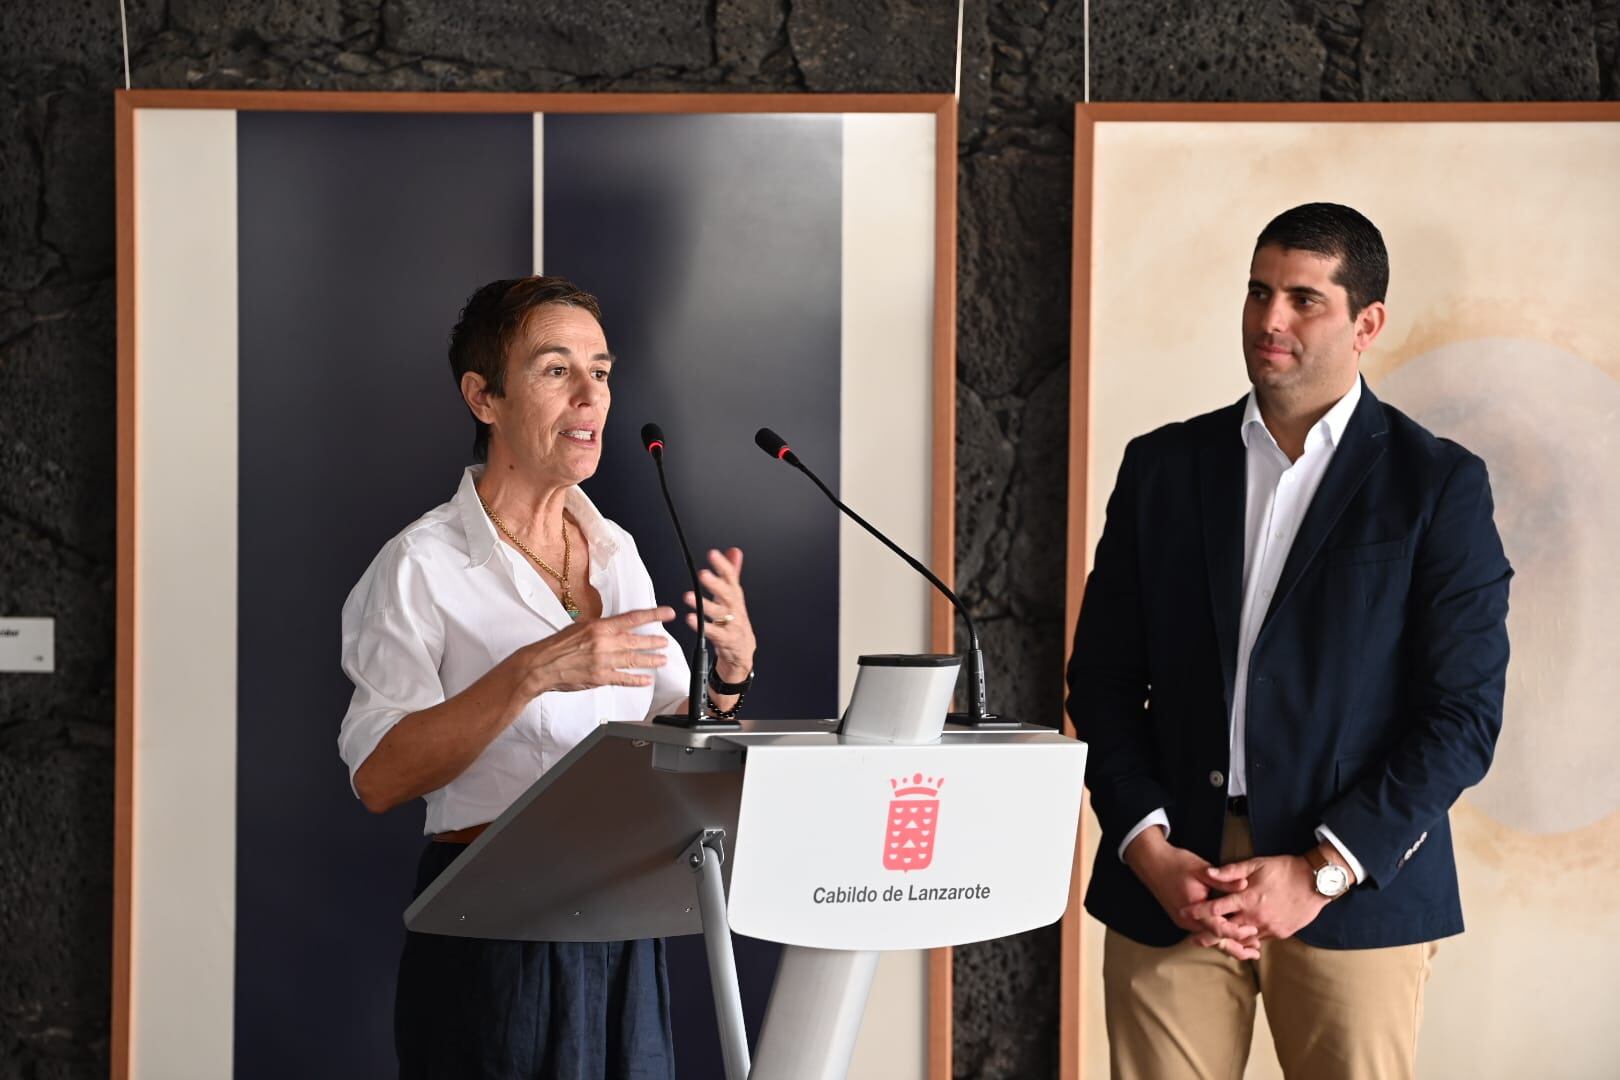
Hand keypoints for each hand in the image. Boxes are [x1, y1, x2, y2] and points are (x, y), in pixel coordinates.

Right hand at [504, 606, 673, 696]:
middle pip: (636, 640)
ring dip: (651, 660)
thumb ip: (601, 628)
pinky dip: (637, 679)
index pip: (632, 618)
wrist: (541, 665)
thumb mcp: (579, 627)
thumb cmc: (557, 646)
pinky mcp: (600, 677)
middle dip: (654, 641)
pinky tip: (647, 680)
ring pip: (634, 659)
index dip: (653, 616)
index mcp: (599, 627)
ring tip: (662, 660)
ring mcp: (603, 661)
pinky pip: (623, 678)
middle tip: (665, 642)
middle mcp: (603, 642)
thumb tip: (618, 627)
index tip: (667, 614)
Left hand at [683, 547, 756, 681]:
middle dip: (716, 584)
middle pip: (728, 594)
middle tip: (703, 574)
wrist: (741, 652)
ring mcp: (732, 624)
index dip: (722, 565)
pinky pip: (714, 633)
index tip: (712, 554)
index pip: (731, 577)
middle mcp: (735, 608)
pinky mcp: (726, 640)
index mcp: (735, 596)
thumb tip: (734, 551)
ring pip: (720, 613)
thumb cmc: (734, 620)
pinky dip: (701, 626)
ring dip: (705, 605)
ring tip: (689, 597)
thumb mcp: (734, 596)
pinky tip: (690, 618)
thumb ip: (732, 573)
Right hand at [1124, 827, 1259, 960]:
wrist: (1151, 862)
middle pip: (1215, 941)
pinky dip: (1219, 935)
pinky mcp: (1184, 919)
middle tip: (1256, 952)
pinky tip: (1231, 934)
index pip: (1219, 929)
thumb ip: (1224, 880)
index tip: (1254, 931)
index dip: (1238, 932)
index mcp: (1193, 910)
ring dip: (1229, 942)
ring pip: (1209, 938)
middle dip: (1236, 947)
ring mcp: (1184, 922)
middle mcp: (1188, 921)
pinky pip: (1204, 931)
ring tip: (1249, 947)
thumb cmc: (1176, 863)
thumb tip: (1245, 885)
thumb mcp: (1202, 870)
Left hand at [1181, 854, 1329, 944]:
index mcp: (1247, 898)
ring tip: (1214, 941)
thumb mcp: (1257, 864)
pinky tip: (1240, 939)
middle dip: (1209, 934)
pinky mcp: (1279, 934)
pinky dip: (1247, 941)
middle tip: (1194, 938)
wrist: (1316, 883)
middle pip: (1226, 930)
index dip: (1198, 912)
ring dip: (1228, 940)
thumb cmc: (1284, 869)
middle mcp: (1255, 917)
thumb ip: (1232, 871)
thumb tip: (1209, 872)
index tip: (1184, 913)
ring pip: (1242, 940)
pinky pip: (1258, 940)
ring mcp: (1268, 928)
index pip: (1216, 909)